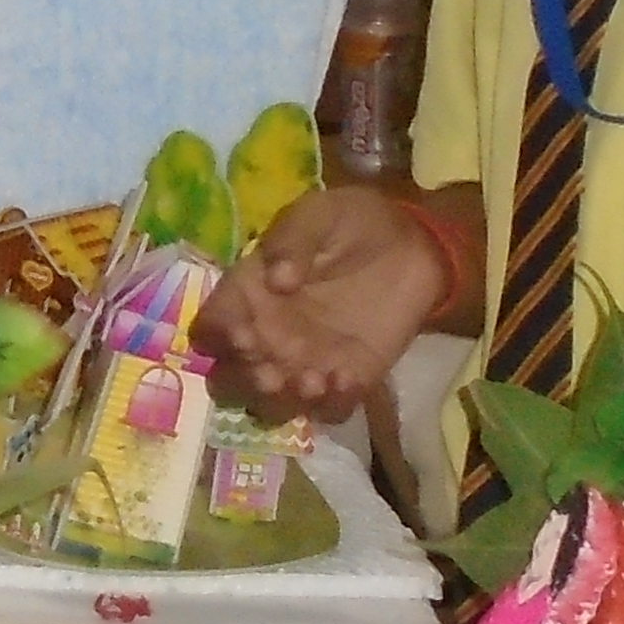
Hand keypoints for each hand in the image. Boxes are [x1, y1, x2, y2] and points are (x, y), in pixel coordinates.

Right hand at [208, 186, 461, 423]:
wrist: (413, 242)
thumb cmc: (353, 222)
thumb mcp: (319, 213)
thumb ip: (293, 239)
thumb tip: (277, 279)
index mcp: (247, 296)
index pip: (210, 330)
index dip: (217, 339)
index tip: (241, 334)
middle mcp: (266, 338)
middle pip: (228, 381)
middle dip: (242, 384)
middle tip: (272, 373)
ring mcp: (304, 364)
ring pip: (271, 406)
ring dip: (282, 402)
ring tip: (314, 380)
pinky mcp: (346, 380)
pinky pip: (328, 410)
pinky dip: (332, 404)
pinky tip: (348, 378)